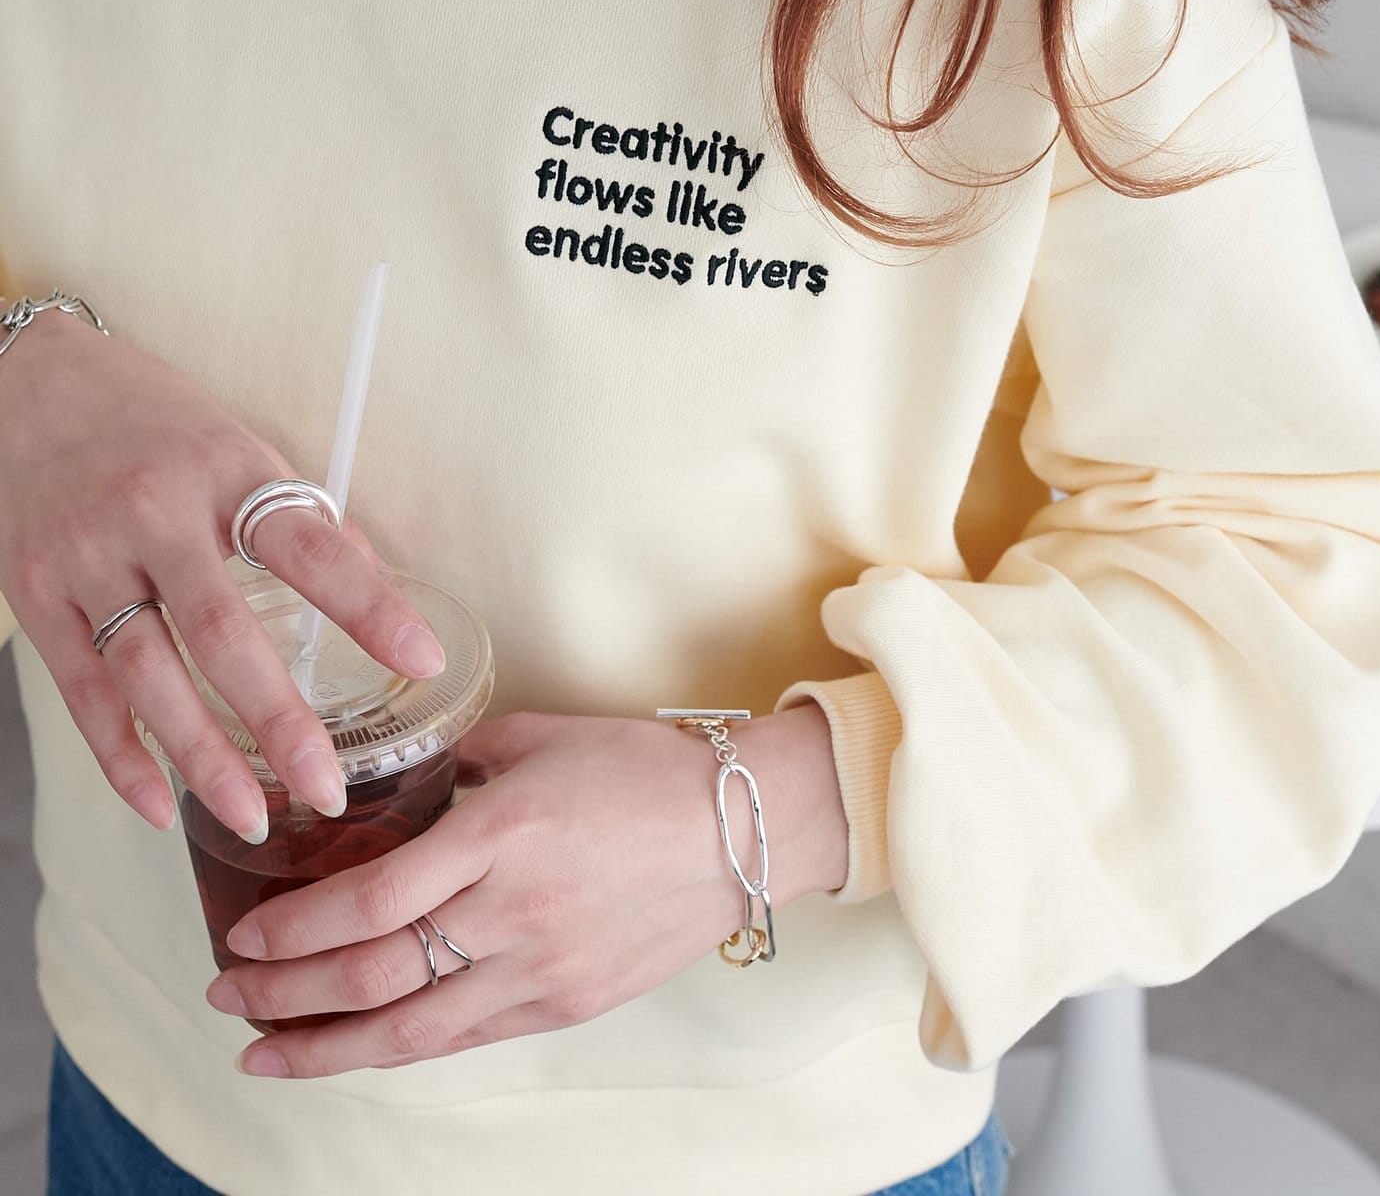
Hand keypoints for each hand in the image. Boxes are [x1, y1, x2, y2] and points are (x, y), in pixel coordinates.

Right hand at [0, 305, 448, 840]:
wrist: (29, 385)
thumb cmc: (153, 419)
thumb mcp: (238, 445)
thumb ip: (299, 518)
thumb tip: (374, 586)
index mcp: (226, 472)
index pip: (311, 547)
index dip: (370, 608)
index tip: (423, 659)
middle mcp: (156, 515)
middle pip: (224, 633)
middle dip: (280, 723)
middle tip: (327, 790)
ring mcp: (88, 558)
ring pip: (149, 677)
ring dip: (203, 758)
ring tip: (255, 817)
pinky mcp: (35, 594)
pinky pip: (82, 691)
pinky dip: (121, 756)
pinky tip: (160, 805)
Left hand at [207, 703, 849, 1077]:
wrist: (745, 828)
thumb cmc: (645, 769)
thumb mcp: (542, 736)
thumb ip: (463, 759)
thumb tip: (406, 780)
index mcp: (502, 834)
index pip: (372, 899)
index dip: (296, 928)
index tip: (244, 932)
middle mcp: (512, 913)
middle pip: (374, 975)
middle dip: (285, 992)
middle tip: (226, 990)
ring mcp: (541, 970)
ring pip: (411, 1030)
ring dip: (325, 1046)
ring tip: (263, 1051)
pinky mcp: (567, 1006)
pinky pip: (465, 1038)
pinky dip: (401, 1046)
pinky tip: (360, 1047)